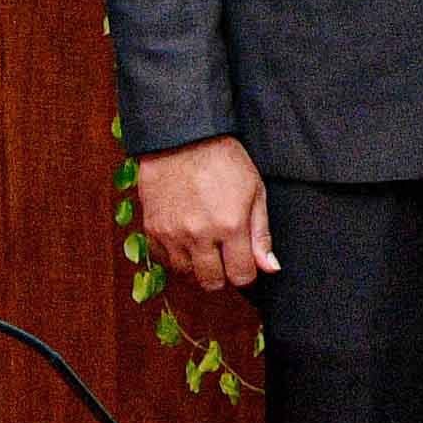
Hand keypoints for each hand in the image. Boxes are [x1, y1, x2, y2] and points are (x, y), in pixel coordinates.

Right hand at [133, 136, 273, 290]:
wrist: (183, 141)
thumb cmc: (225, 162)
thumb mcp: (255, 193)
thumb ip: (261, 234)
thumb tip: (271, 268)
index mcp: (231, 226)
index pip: (240, 276)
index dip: (246, 274)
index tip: (245, 266)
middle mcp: (199, 235)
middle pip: (211, 282)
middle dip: (223, 276)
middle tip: (226, 259)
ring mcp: (172, 234)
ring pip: (186, 274)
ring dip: (198, 268)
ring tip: (207, 248)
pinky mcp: (152, 230)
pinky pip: (163, 260)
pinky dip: (176, 257)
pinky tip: (186, 241)